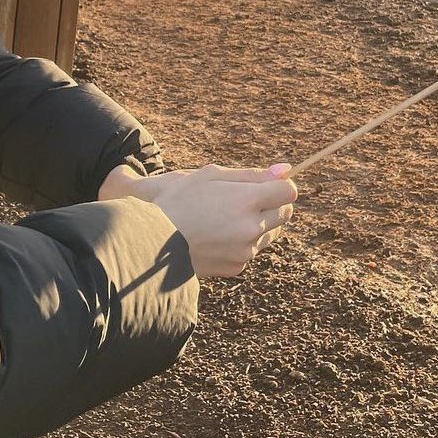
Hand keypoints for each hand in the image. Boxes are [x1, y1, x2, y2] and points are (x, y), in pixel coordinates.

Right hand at [100, 163, 296, 277]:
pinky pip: (251, 251)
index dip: (278, 186)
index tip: (265, 185)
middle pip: (285, 213)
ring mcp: (245, 251)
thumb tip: (287, 170)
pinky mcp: (236, 268)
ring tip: (225, 218)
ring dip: (257, 224)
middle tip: (243, 200)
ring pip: (269, 233)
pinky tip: (217, 236)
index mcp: (246, 200)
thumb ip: (251, 174)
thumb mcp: (210, 176)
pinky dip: (242, 243)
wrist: (149, 241)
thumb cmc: (176, 200)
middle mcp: (251, 228)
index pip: (289, 192)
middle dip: (271, 204)